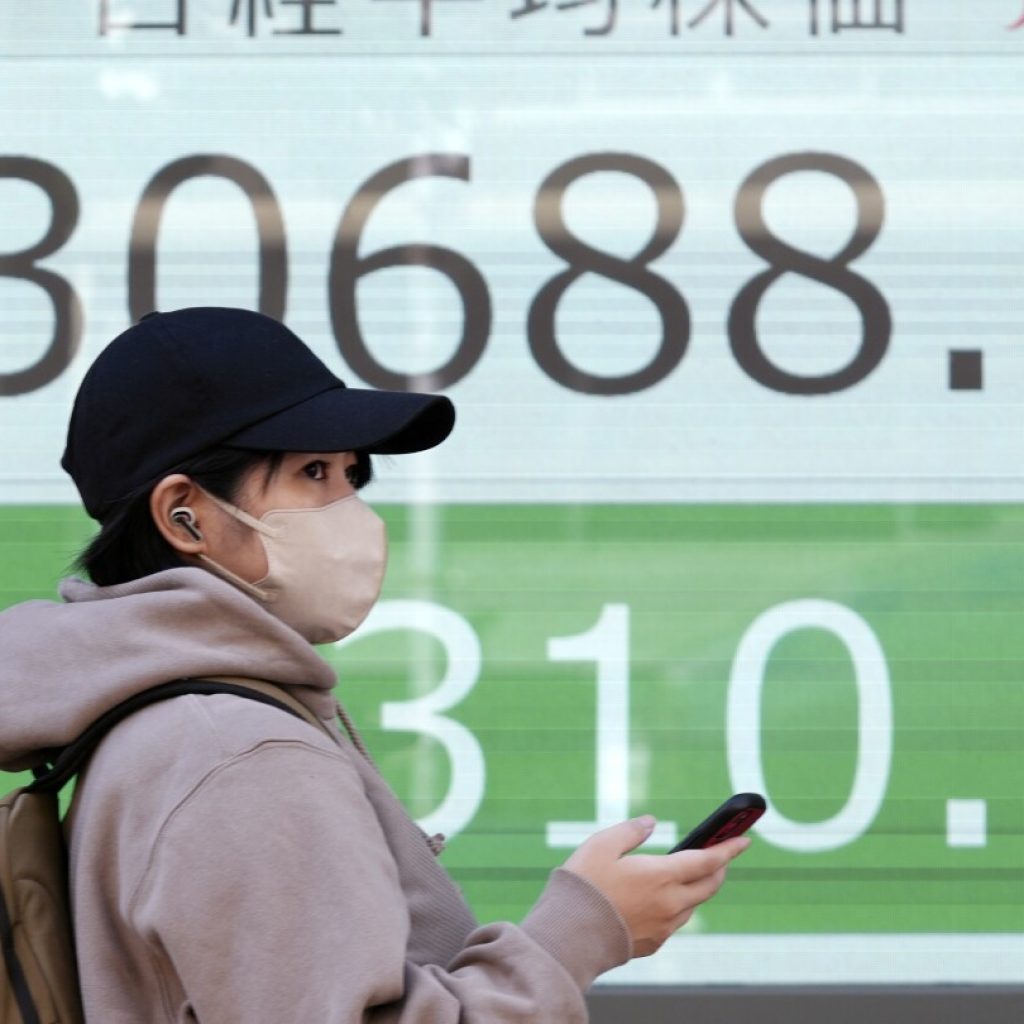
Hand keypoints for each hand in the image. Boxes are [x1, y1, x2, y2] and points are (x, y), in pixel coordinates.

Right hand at [563, 816, 749, 957]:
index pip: (707, 860)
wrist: (569, 935)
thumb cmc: (584, 885)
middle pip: (708, 885)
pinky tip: (664, 898)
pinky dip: (680, 905)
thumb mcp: (602, 845)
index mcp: (661, 876)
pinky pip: (676, 921)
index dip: (728, 849)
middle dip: (719, 868)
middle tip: (720, 855)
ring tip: (691, 874)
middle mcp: (669, 903)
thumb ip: (631, 831)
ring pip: (693, 904)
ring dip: (699, 887)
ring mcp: (663, 926)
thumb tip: (651, 823)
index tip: (744, 840)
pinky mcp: (653, 943)